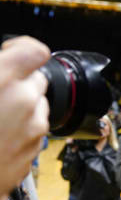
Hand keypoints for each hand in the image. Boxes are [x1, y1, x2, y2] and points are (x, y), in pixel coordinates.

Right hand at [0, 36, 49, 199]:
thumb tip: (3, 64)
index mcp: (6, 80)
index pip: (35, 50)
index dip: (23, 49)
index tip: (12, 53)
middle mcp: (26, 102)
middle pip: (38, 80)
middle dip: (20, 82)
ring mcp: (34, 128)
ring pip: (37, 106)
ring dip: (21, 107)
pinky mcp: (35, 150)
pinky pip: (34, 130)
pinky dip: (20, 129)